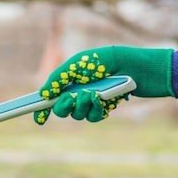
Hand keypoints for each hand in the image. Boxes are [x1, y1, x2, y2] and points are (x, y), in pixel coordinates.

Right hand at [34, 46, 173, 124]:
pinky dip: (97, 110)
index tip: (37, 117)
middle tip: (73, 98)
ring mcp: (91, 101)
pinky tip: (105, 100)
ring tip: (95, 94)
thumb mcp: (80, 63)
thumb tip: (43, 94)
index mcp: (69, 79)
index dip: (41, 108)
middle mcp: (77, 90)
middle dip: (64, 106)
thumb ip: (59, 77)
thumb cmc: (110, 60)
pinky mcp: (105, 108)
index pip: (50, 96)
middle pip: (61, 109)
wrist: (139, 69)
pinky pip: (94, 117)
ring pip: (77, 114)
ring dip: (83, 106)